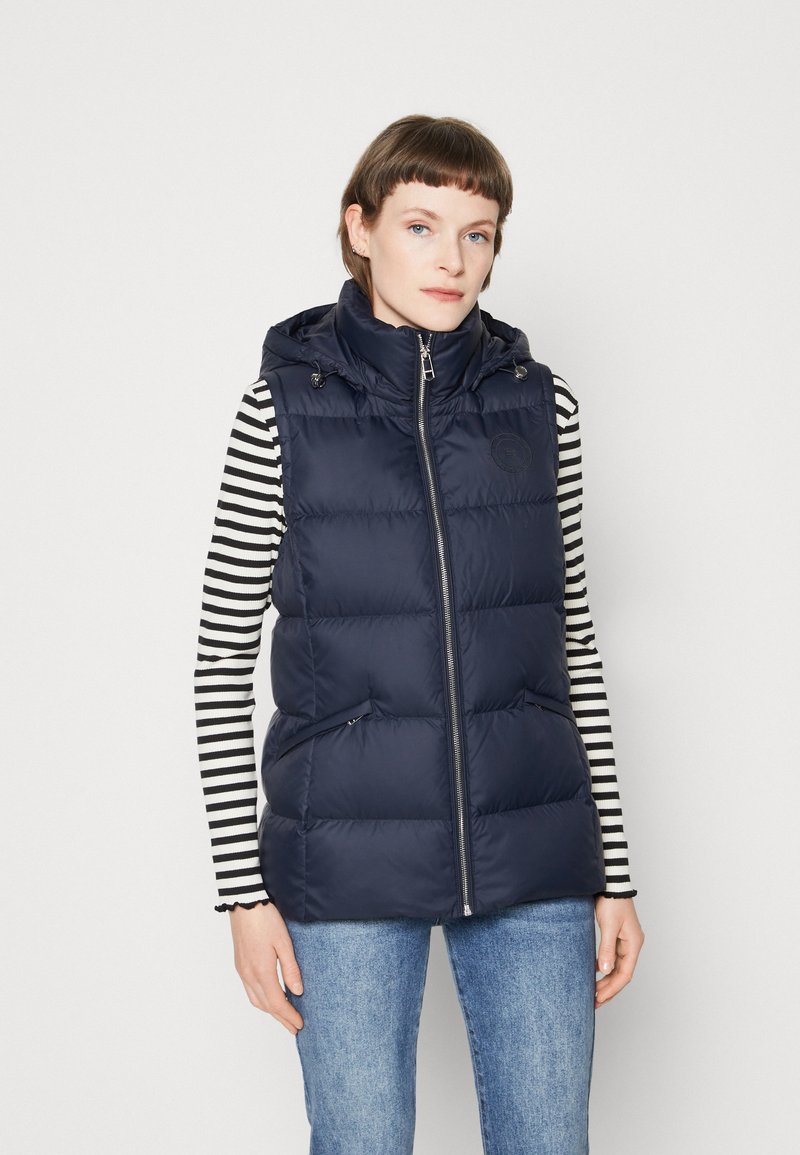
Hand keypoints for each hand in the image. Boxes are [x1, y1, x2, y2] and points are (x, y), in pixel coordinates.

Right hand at [228, 902, 304, 1033]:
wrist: (244, 903)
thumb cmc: (265, 919)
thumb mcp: (284, 942)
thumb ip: (291, 969)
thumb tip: (297, 991)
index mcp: (261, 971)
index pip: (277, 1003)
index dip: (289, 1016)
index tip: (300, 1025)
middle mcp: (249, 975)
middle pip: (266, 1005)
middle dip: (281, 1018)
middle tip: (294, 1027)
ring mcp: (242, 970)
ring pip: (256, 1000)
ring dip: (270, 1011)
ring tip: (284, 1016)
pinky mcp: (240, 965)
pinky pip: (250, 990)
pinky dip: (262, 1000)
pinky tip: (270, 998)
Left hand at [593, 896, 643, 1007]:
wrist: (611, 883)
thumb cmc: (612, 901)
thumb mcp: (608, 925)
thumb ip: (606, 949)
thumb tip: (605, 971)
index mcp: (633, 944)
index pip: (625, 974)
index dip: (613, 988)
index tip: (599, 998)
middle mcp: (632, 945)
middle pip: (622, 973)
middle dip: (609, 988)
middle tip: (594, 1001)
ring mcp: (625, 941)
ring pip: (617, 967)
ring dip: (607, 980)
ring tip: (594, 992)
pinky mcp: (616, 937)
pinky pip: (612, 958)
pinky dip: (605, 968)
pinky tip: (596, 973)